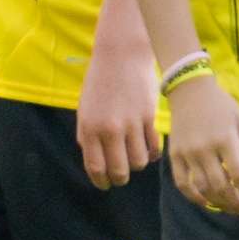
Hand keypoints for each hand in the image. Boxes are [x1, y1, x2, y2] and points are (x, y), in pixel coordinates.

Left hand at [78, 49, 161, 189]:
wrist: (121, 55)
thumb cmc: (100, 81)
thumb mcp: (84, 108)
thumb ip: (86, 135)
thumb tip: (94, 161)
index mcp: (89, 128)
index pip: (96, 168)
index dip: (101, 182)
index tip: (105, 184)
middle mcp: (109, 129)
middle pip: (119, 171)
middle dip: (120, 178)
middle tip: (121, 175)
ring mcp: (131, 123)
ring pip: (139, 162)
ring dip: (136, 164)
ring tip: (134, 156)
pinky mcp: (149, 117)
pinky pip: (154, 148)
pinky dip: (152, 154)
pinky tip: (148, 149)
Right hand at [164, 71, 238, 218]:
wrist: (189, 90)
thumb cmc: (221, 105)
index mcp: (226, 139)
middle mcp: (206, 148)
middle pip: (221, 186)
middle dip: (236, 204)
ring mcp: (188, 152)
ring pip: (203, 188)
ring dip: (218, 203)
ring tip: (230, 209)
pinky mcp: (174, 154)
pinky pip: (182, 183)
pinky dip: (194, 197)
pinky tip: (205, 202)